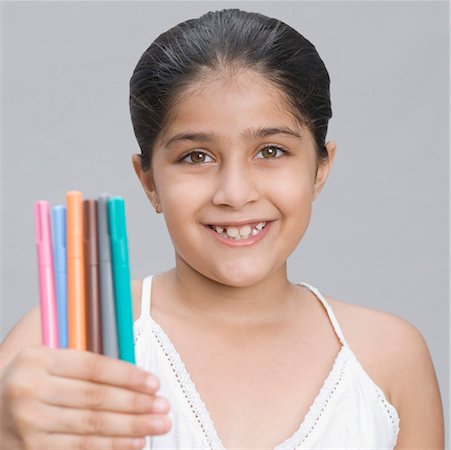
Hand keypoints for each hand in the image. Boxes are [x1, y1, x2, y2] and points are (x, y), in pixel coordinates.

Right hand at [0, 345, 170, 449]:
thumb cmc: (30, 382)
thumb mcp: (49, 362)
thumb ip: (85, 364)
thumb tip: (134, 373)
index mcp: (38, 360)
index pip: (93, 367)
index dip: (127, 375)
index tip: (154, 383)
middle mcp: (29, 390)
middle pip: (96, 399)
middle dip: (136, 404)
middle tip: (163, 407)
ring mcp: (28, 425)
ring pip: (91, 427)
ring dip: (130, 428)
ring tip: (157, 425)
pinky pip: (79, 449)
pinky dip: (110, 447)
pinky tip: (133, 444)